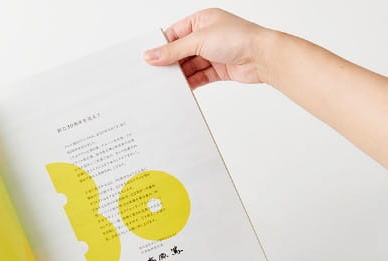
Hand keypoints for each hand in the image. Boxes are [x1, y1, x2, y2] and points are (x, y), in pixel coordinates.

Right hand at [143, 8, 272, 88]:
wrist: (263, 57)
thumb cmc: (239, 38)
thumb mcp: (198, 41)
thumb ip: (173, 50)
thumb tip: (152, 55)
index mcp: (202, 20)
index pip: (174, 34)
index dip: (161, 46)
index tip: (148, 58)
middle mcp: (207, 36)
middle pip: (180, 52)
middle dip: (170, 63)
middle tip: (155, 73)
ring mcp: (213, 53)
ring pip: (189, 66)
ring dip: (181, 75)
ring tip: (168, 84)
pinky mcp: (218, 69)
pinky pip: (199, 77)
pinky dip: (191, 83)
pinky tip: (182, 89)